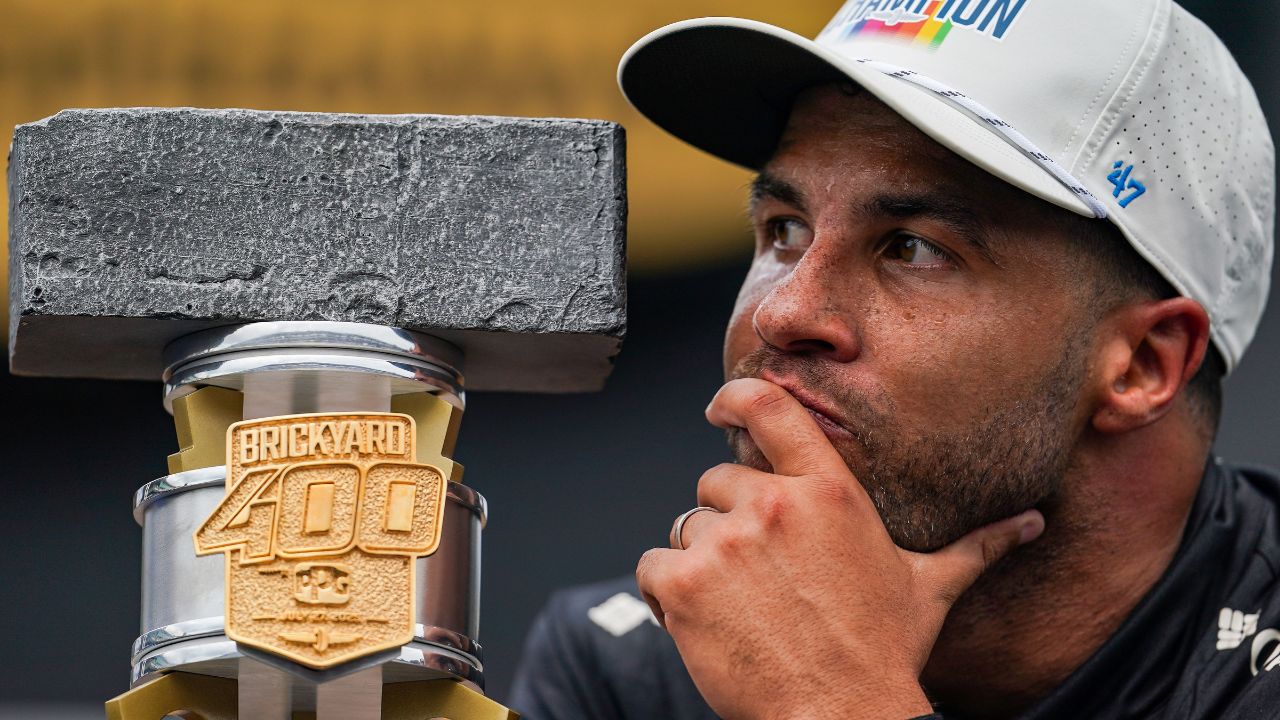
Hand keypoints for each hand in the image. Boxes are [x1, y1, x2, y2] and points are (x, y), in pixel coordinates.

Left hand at [636, 378, 1044, 718]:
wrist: (843, 718)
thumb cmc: (884, 653)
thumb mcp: (931, 588)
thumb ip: (976, 545)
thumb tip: (1033, 522)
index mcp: (829, 492)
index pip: (770, 409)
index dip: (736, 398)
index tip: (720, 406)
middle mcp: (774, 505)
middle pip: (716, 481)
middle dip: (727, 520)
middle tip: (760, 574)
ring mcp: (726, 542)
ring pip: (685, 527)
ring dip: (700, 562)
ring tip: (742, 606)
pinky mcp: (684, 582)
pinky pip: (654, 566)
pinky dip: (666, 592)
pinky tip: (707, 623)